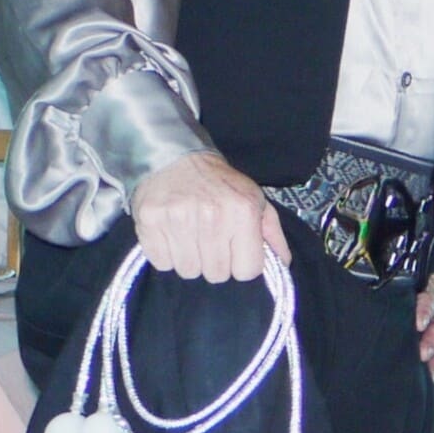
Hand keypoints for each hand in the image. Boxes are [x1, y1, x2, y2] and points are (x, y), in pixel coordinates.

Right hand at [132, 150, 289, 282]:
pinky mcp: (150, 221)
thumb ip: (271, 233)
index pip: (247, 271)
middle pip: (217, 274)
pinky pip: (162, 263)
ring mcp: (179, 219)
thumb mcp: (254, 199)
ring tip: (190, 238)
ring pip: (189, 271)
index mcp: (243, 211)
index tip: (234, 253)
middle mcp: (212, 216)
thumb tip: (283, 264)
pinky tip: (171, 236)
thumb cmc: (220, 184)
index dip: (241, 266)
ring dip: (190, 261)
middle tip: (209, 242)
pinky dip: (166, 256)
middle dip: (216, 264)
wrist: (175, 158)